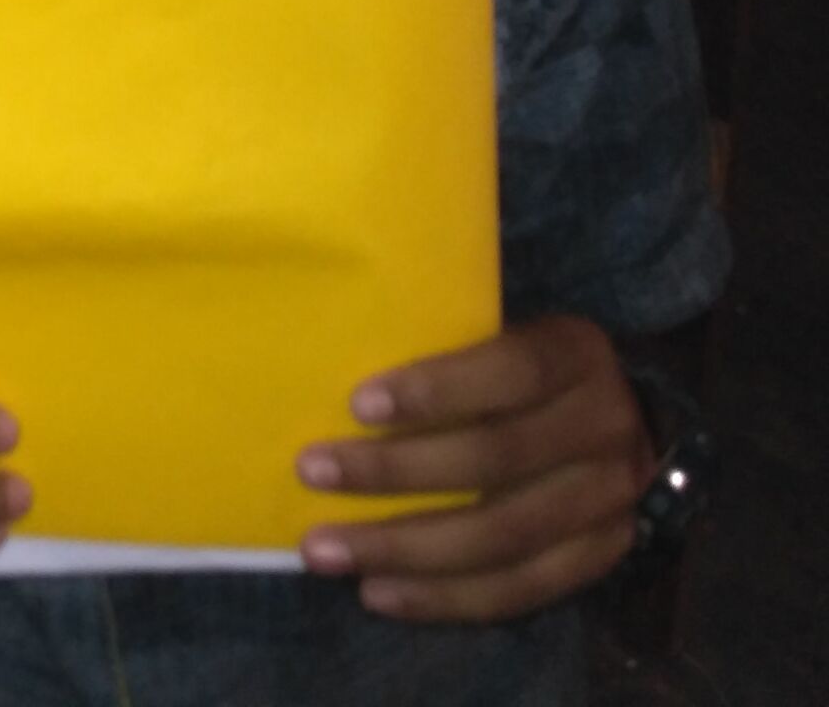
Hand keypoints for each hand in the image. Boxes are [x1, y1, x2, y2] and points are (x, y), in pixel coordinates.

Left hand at [297, 315, 653, 622]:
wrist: (616, 418)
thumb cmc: (515, 368)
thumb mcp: (494, 330)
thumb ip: (437, 340)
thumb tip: (327, 352)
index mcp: (575, 355)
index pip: (513, 371)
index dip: (436, 390)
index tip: (356, 405)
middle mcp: (605, 427)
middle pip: (496, 458)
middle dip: (395, 471)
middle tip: (310, 471)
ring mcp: (610, 501)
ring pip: (503, 536)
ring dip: (404, 548)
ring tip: (324, 550)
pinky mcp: (599, 557)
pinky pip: (519, 590)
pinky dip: (443, 597)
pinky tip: (377, 592)